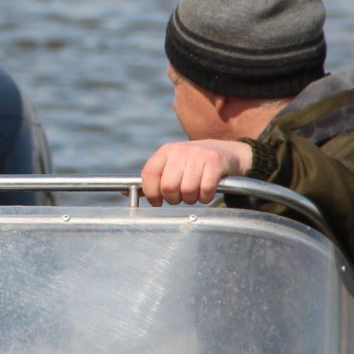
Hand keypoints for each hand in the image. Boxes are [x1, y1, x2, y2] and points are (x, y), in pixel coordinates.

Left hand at [139, 140, 253, 205]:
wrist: (227, 152)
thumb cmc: (194, 164)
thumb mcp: (172, 166)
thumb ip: (152, 180)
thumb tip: (125, 193)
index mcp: (165, 151)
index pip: (149, 174)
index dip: (151, 193)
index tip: (158, 202)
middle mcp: (180, 151)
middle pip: (168, 187)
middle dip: (174, 199)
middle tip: (180, 197)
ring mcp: (199, 155)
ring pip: (187, 190)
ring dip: (191, 199)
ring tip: (194, 193)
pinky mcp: (215, 162)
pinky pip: (205, 190)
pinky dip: (205, 197)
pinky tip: (206, 193)